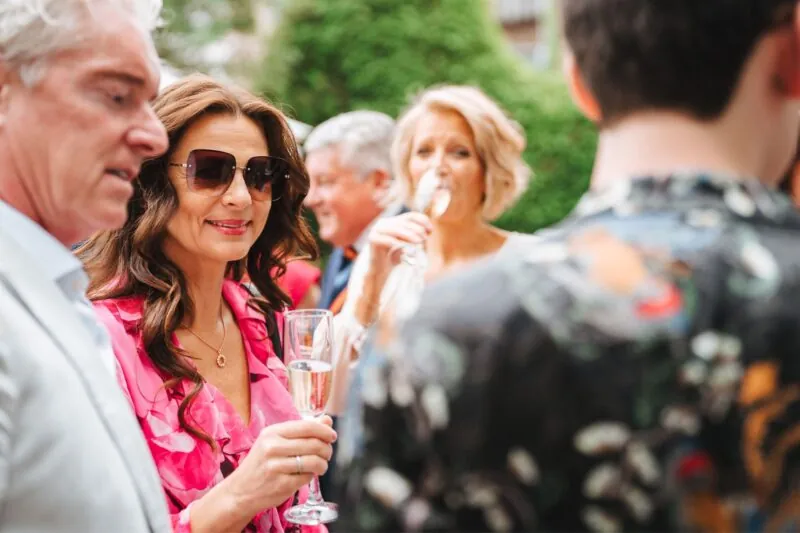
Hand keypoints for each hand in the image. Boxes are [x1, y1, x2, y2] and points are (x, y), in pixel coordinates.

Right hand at [220, 416, 336, 518]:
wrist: (240, 490)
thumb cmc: (261, 463)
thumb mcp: (275, 441)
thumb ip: (302, 430)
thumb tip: (327, 420)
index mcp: (272, 432)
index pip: (307, 426)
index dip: (324, 431)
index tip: (332, 436)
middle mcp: (273, 447)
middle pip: (314, 444)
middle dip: (327, 449)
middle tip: (327, 453)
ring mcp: (276, 467)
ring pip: (314, 461)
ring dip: (323, 464)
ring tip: (320, 466)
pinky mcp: (282, 485)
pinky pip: (307, 477)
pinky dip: (311, 476)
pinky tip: (305, 475)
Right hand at [367, 212, 432, 277]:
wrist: (379, 270)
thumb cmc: (395, 258)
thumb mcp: (408, 245)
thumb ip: (417, 236)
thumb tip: (429, 229)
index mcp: (394, 221)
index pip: (411, 215)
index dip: (423, 221)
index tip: (431, 231)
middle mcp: (384, 222)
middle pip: (404, 222)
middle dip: (417, 229)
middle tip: (424, 239)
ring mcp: (377, 230)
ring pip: (396, 229)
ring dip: (409, 235)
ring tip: (419, 242)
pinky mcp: (373, 239)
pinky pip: (387, 239)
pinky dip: (398, 243)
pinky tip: (406, 248)